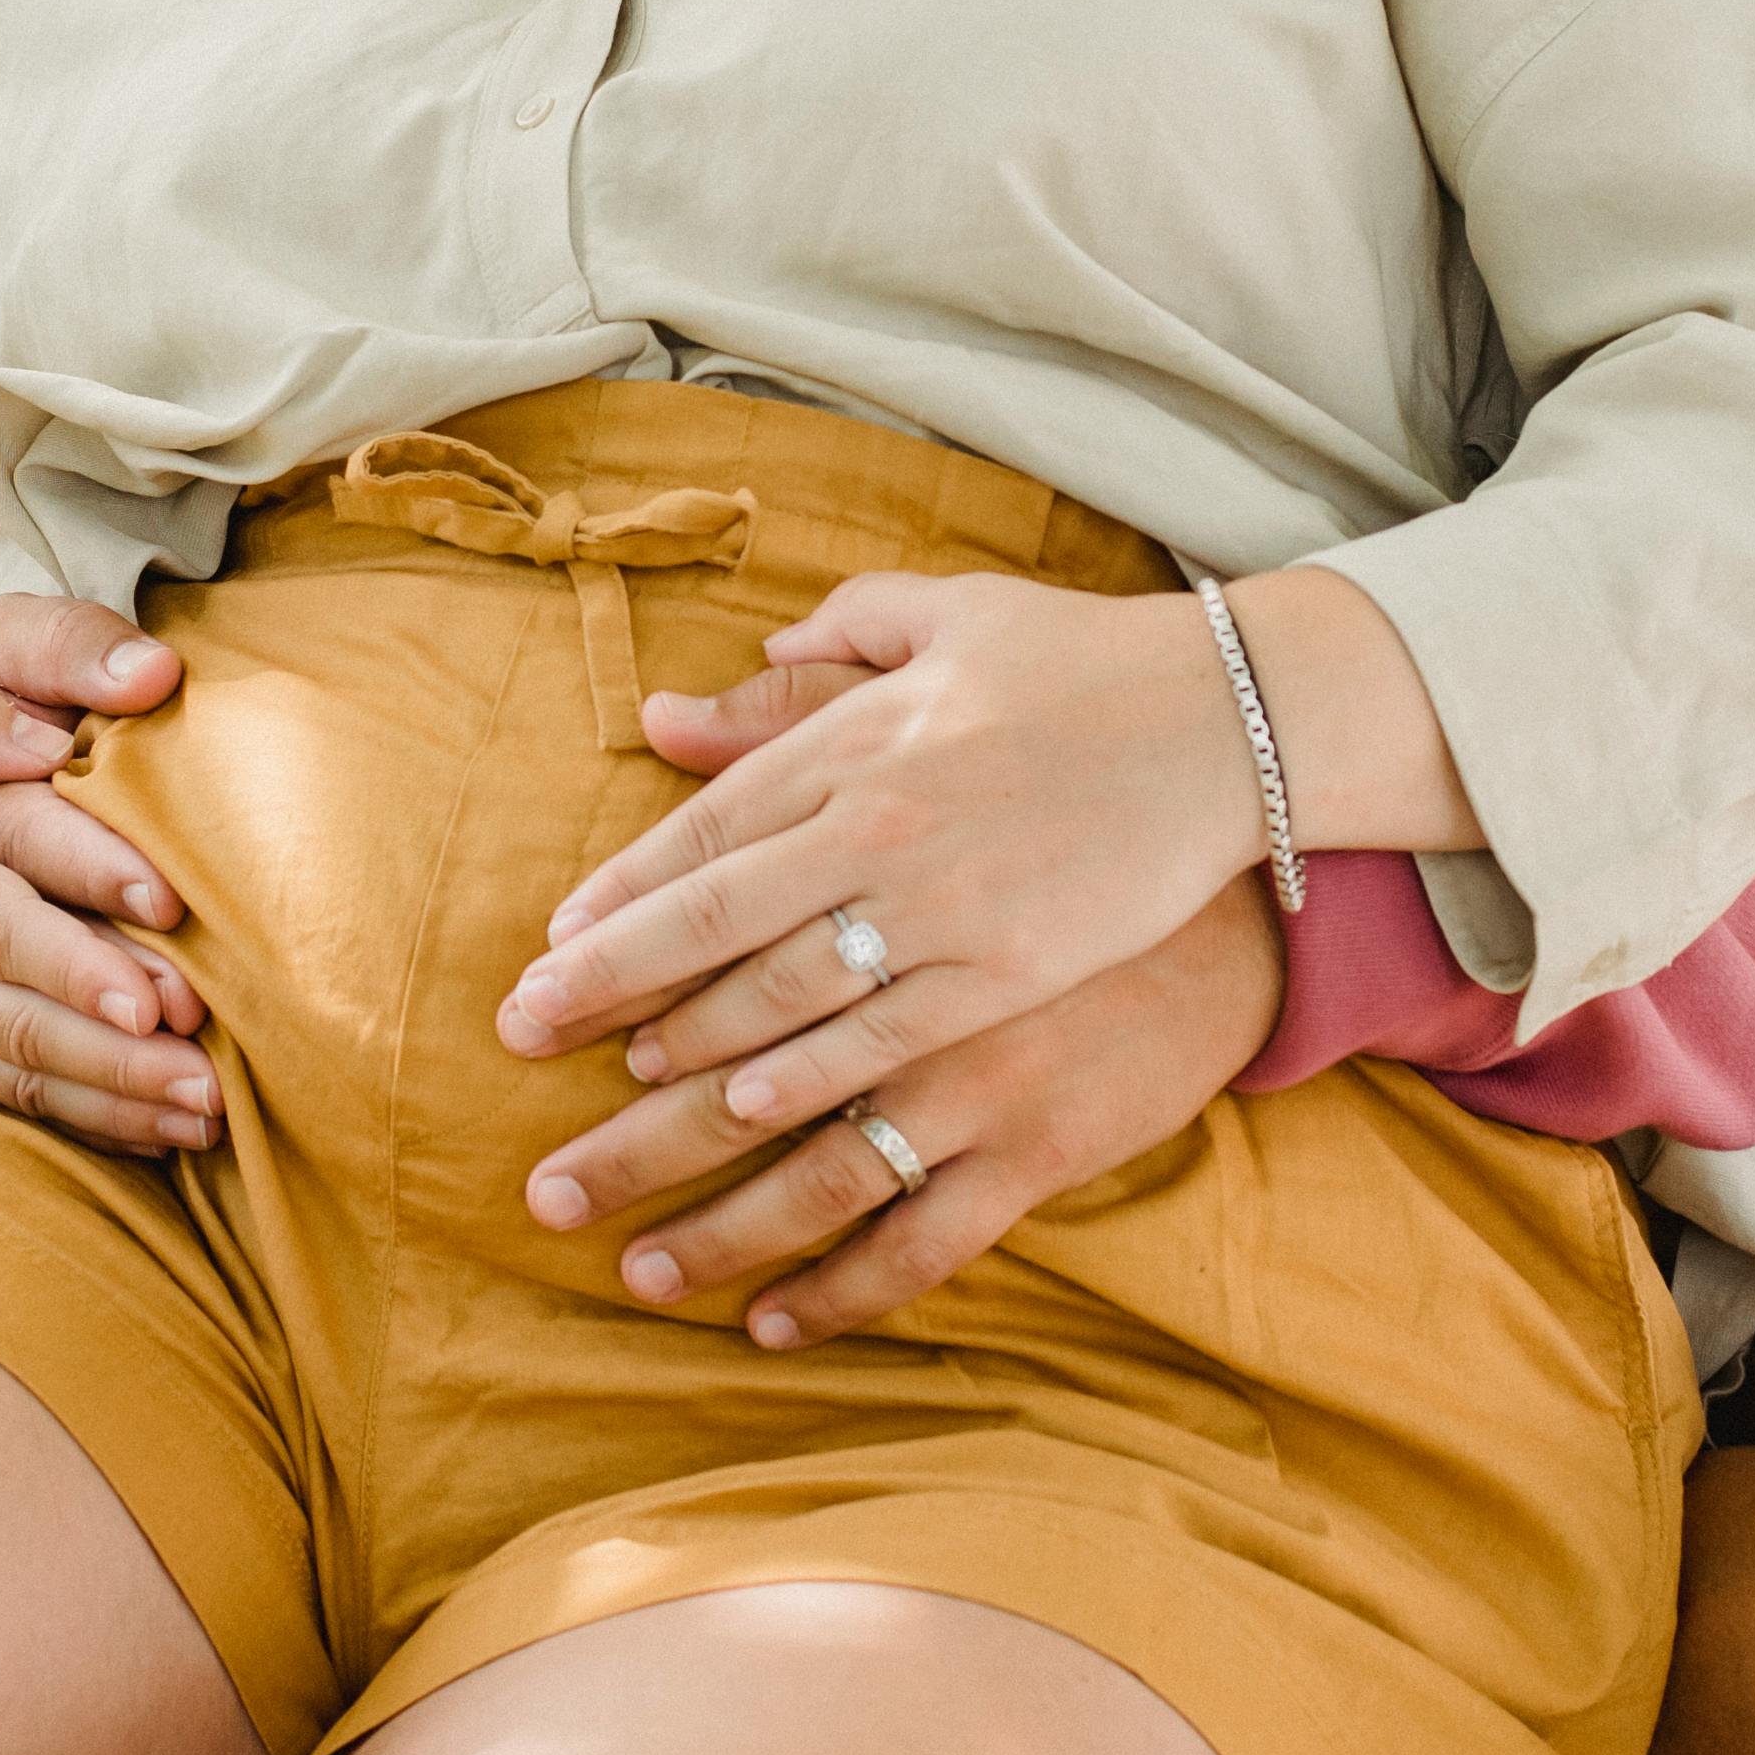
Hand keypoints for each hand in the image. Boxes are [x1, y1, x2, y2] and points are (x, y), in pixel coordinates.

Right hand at [0, 603, 206, 1147]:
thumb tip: (50, 740)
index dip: (73, 963)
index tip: (155, 997)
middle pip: (19, 1021)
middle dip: (119, 1057)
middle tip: (211, 1079)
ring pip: (19, 1077)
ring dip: (119, 1102)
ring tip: (208, 1115)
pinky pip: (5, 1103)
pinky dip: (86, 1126)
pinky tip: (160, 1134)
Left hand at [495, 572, 1261, 1128]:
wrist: (1234, 724)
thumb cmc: (1085, 665)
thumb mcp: (948, 621)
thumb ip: (820, 654)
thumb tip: (694, 705)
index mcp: (862, 743)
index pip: (705, 835)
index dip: (617, 901)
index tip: (547, 952)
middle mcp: (886, 834)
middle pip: (713, 930)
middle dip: (606, 993)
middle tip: (520, 1044)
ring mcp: (950, 921)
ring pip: (786, 1012)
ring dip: (691, 1071)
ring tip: (617, 1112)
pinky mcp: (1015, 983)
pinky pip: (890, 1058)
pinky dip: (815, 1098)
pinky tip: (755, 1133)